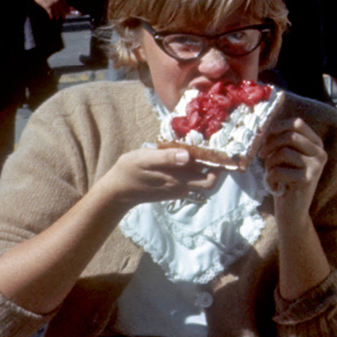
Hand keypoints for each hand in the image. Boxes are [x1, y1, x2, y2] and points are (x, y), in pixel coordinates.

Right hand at [32, 0, 67, 19]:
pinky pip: (51, 13)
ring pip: (57, 13)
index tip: (68, 13)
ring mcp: (53, 4)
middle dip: (64, 15)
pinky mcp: (47, 6)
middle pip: (63, 10)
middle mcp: (58, 1)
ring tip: (56, 18)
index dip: (67, 10)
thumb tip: (62, 4)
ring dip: (57, 17)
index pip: (66, 6)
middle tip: (63, 17)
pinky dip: (51, 16)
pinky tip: (51, 18)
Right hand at [98, 145, 218, 209]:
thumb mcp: (145, 160)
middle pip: (209, 180)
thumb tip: (188, 156)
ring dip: (201, 164)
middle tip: (210, 147)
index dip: (218, 167)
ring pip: (199, 178)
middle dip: (213, 165)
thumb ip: (166, 158)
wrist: (117, 191)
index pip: (210, 179)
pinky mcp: (172, 187)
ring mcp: (178, 188)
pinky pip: (188, 178)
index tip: (218, 150)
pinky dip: (190, 167)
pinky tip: (182, 153)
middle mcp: (182, 187)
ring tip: (196, 145)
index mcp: (179, 180)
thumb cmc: (129, 171)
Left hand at [260, 115, 326, 220]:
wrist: (293, 211)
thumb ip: (282, 141)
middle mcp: (320, 153)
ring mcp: (316, 166)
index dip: (277, 126)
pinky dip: (270, 178)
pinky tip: (275, 187)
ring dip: (270, 164)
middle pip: (289, 136)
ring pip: (283, 152)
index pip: (297, 123)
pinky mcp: (308, 180)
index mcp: (316, 144)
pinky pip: (279, 170)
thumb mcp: (286, 157)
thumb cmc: (285, 181)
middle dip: (270, 145)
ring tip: (271, 174)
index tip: (264, 135)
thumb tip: (264, 125)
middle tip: (262, 155)